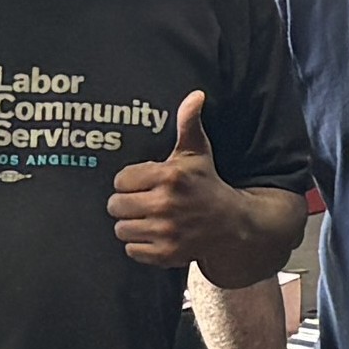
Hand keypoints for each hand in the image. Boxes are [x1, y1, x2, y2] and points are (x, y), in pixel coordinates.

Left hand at [109, 91, 247, 269]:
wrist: (232, 224)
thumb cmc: (207, 184)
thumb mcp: (197, 153)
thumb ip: (188, 123)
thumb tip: (196, 95)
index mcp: (169, 176)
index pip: (121, 180)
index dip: (129, 181)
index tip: (141, 183)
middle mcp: (166, 204)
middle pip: (116, 205)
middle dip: (126, 203)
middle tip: (141, 202)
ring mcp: (166, 231)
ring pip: (121, 229)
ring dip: (131, 225)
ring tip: (147, 218)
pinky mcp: (166, 254)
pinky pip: (131, 250)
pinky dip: (139, 245)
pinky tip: (154, 235)